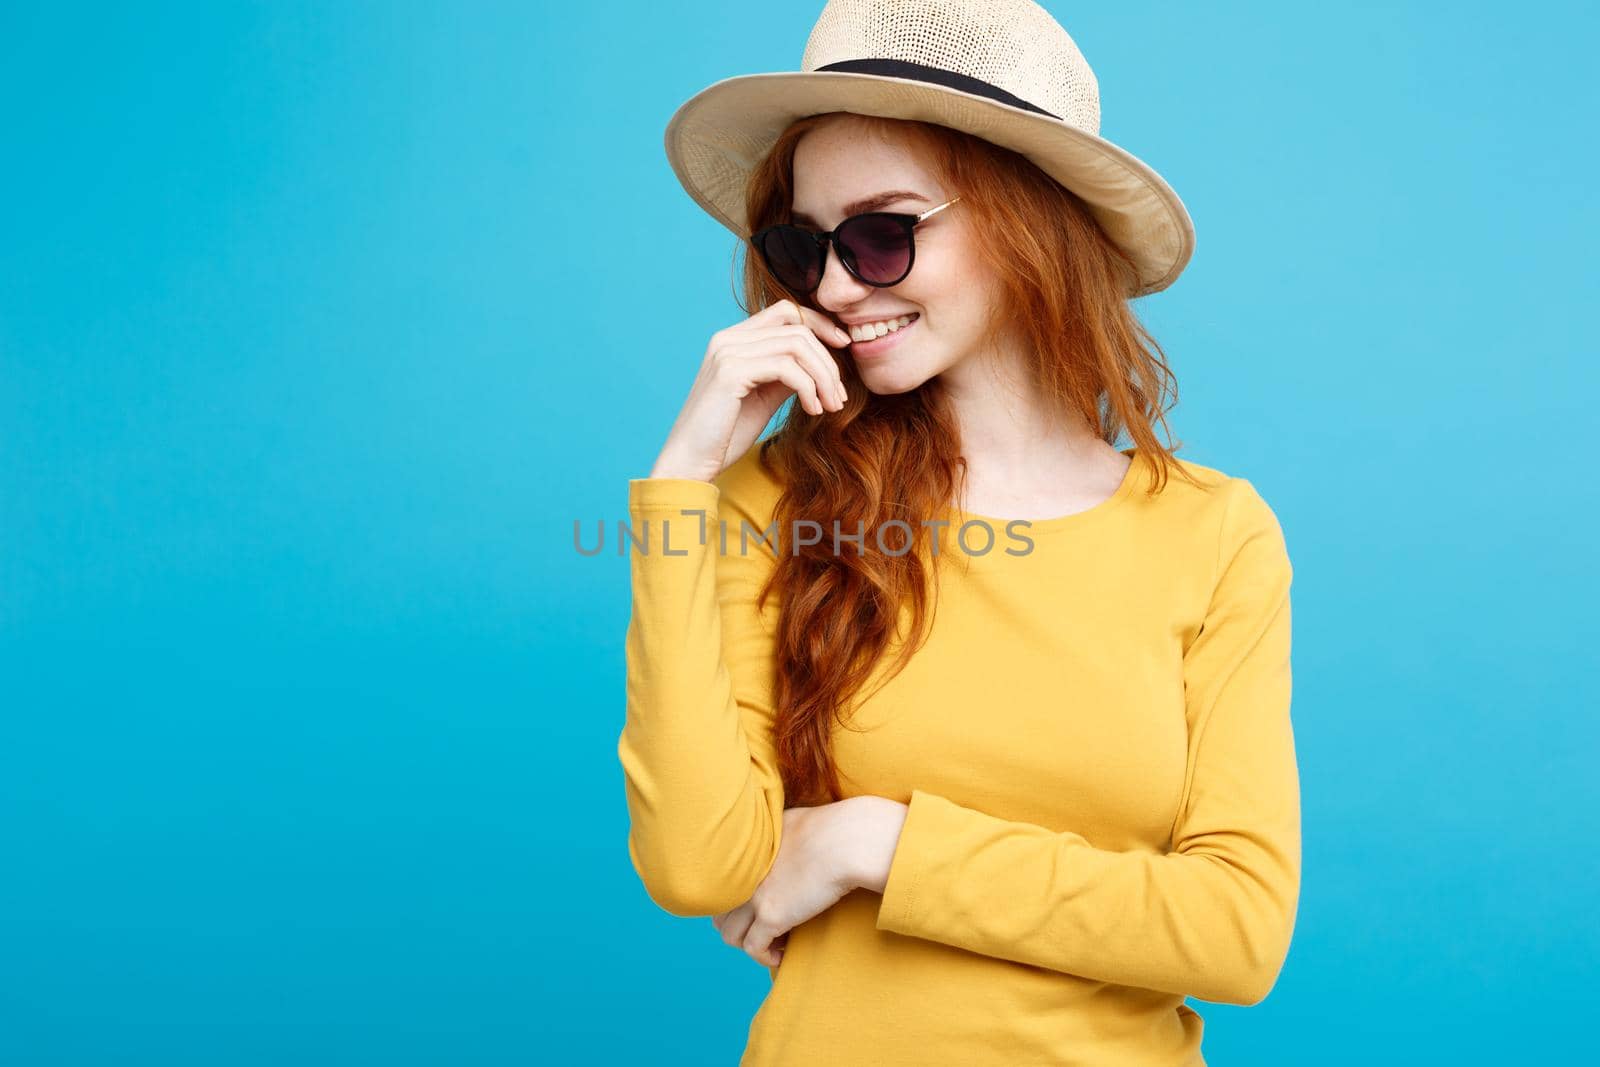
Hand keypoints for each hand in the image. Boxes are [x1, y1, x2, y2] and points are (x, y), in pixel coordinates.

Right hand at [650, 299, 851, 482]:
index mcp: (734, 339)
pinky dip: (809, 388)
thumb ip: (787, 373)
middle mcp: (727, 338)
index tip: (845, 347)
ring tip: (832, 406)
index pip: (786, 311)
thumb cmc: (725, 433)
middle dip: (828, 360)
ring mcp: (727, 352)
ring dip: (823, 377)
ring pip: (797, 345)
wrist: (691, 462)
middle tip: (840, 396)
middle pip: (797, 327)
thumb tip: (821, 361)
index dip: (820, 324)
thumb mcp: (765, 396)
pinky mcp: (730, 372)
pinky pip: (787, 368)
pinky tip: (813, 410)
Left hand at [711, 802, 857, 967]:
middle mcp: (743, 875)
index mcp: (746, 853)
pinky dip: (765, 957)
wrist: (846, 842)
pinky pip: (754, 949)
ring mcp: (754, 896)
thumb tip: (786, 841)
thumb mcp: (792, 822)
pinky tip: (781, 955)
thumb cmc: (832, 829)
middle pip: (720, 914)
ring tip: (775, 944)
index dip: (738, 906)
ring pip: (731, 935)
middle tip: (764, 931)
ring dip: (749, 945)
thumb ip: (778, 836)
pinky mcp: (771, 916)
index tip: (760, 912)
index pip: (724, 889)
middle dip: (739, 928)